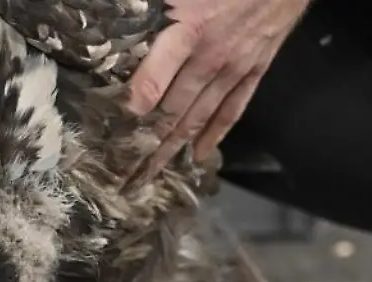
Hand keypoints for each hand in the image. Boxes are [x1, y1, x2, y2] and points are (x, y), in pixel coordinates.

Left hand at [125, 0, 309, 181]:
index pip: (154, 82)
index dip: (133, 108)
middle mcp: (211, 57)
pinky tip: (199, 156)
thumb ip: (149, 8)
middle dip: (147, 144)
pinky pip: (233, 110)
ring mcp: (235, 67)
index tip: (115, 129)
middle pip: (173, 111)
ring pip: (199, 116)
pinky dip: (215, 135)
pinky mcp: (256, 68)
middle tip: (127, 173)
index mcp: (188, 30)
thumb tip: (117, 19)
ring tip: (153, 175)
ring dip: (174, 148)